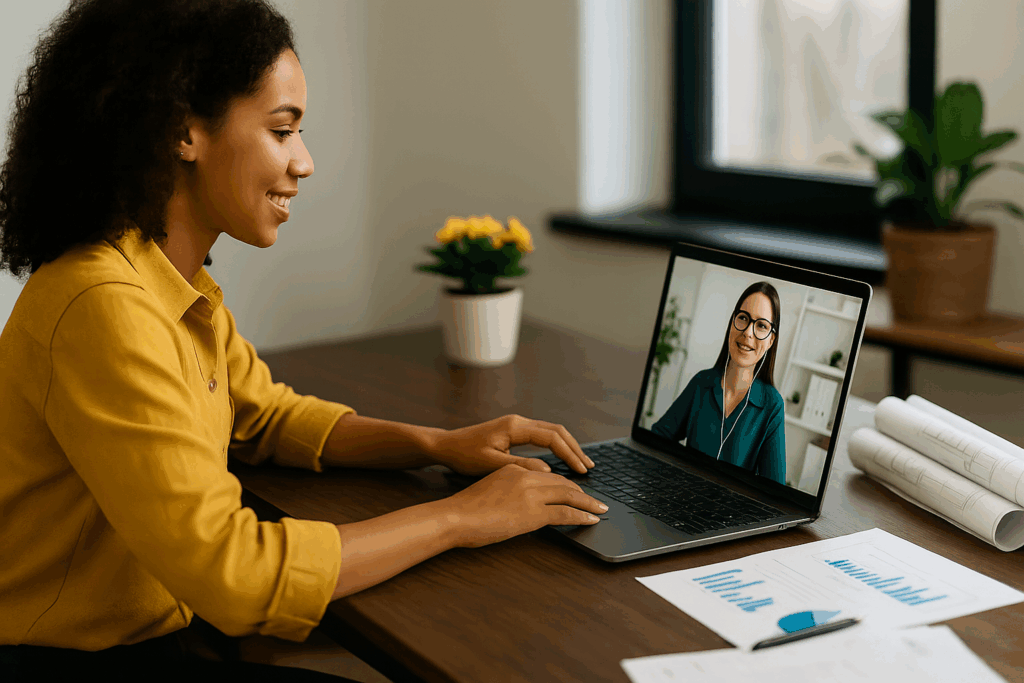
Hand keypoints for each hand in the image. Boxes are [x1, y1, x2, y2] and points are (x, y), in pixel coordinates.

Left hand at [428, 414, 594, 476]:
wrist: (446, 445)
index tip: (581, 470)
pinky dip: (556, 447)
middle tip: (590, 467)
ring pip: (551, 432)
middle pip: (556, 431)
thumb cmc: (463, 455)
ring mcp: (516, 426)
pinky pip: (542, 437)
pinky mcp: (513, 432)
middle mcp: (518, 422)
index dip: (569, 454)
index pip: (552, 438)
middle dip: (575, 448)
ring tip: (581, 464)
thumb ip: (520, 467)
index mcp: (514, 427)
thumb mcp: (490, 464)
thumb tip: (548, 471)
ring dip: (567, 447)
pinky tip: (562, 460)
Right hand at [443, 463, 607, 547]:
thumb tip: (519, 505)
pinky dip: (582, 516)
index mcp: (513, 470)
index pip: (547, 475)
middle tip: (594, 500)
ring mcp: (531, 493)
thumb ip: (508, 492)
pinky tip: (591, 520)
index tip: (574, 490)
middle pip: (562, 482)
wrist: (455, 517)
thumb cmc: (465, 510)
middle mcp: (525, 476)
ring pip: (569, 495)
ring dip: (588, 503)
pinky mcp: (534, 512)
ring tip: (600, 509)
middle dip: (581, 492)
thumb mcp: (490, 491)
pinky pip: (566, 513)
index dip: (564, 483)